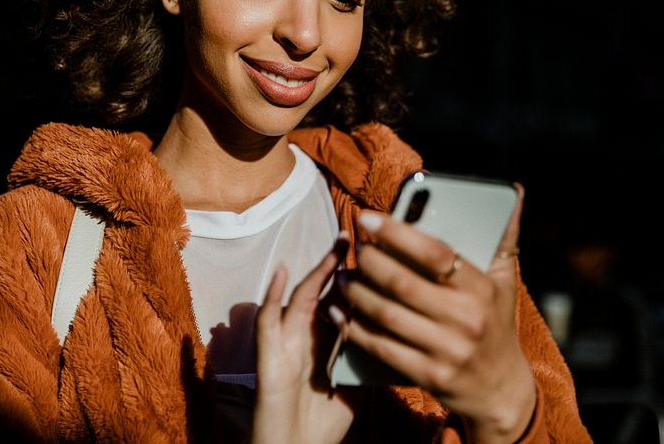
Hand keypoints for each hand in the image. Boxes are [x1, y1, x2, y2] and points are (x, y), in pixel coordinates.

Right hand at [249, 236, 358, 443]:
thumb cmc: (320, 427)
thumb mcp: (353, 390)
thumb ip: (364, 363)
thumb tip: (395, 340)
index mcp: (325, 345)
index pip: (342, 304)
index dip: (355, 280)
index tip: (376, 256)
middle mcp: (305, 339)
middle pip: (322, 295)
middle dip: (336, 267)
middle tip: (354, 238)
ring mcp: (286, 346)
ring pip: (299, 301)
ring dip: (314, 273)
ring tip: (332, 249)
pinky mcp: (268, 359)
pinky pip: (267, 324)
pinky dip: (271, 299)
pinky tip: (280, 276)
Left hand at [332, 204, 535, 443]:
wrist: (500, 389)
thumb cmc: (496, 321)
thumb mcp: (504, 280)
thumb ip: (503, 235)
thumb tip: (514, 190)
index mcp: (481, 290)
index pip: (435, 254)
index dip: (397, 232)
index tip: (367, 216)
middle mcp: (465, 320)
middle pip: (403, 283)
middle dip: (370, 261)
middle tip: (353, 247)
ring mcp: (446, 350)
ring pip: (387, 315)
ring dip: (357, 292)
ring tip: (343, 276)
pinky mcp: (428, 375)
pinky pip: (381, 347)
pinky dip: (355, 328)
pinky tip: (339, 312)